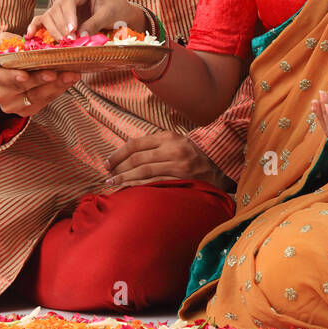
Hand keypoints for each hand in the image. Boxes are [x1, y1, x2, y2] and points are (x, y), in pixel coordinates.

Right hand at [0, 31, 81, 118]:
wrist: (13, 69)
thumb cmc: (8, 53)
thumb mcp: (4, 42)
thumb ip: (8, 40)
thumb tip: (19, 42)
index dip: (10, 77)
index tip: (24, 75)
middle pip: (21, 87)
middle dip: (40, 79)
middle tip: (56, 72)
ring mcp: (12, 105)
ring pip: (36, 96)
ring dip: (55, 85)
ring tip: (71, 75)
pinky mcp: (26, 110)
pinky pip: (44, 101)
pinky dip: (58, 90)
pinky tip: (69, 80)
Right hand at [26, 0, 144, 40]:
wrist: (120, 14)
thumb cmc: (116, 10)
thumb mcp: (108, 15)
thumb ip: (93, 24)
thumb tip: (80, 37)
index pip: (69, 0)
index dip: (68, 16)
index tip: (72, 31)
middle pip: (57, 8)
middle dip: (61, 26)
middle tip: (68, 41)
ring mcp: (62, 2)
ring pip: (50, 15)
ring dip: (54, 30)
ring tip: (62, 42)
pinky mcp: (59, 15)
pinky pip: (45, 19)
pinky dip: (37, 26)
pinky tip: (30, 34)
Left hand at [104, 131, 233, 191]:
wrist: (220, 164)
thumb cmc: (193, 154)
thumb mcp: (176, 142)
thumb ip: (155, 145)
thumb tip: (127, 152)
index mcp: (168, 137)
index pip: (136, 144)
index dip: (118, 154)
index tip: (107, 163)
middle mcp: (172, 149)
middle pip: (137, 159)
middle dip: (118, 168)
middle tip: (107, 177)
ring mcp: (178, 165)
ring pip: (144, 173)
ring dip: (125, 179)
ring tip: (112, 185)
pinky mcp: (182, 180)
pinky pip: (156, 184)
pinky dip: (139, 187)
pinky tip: (129, 191)